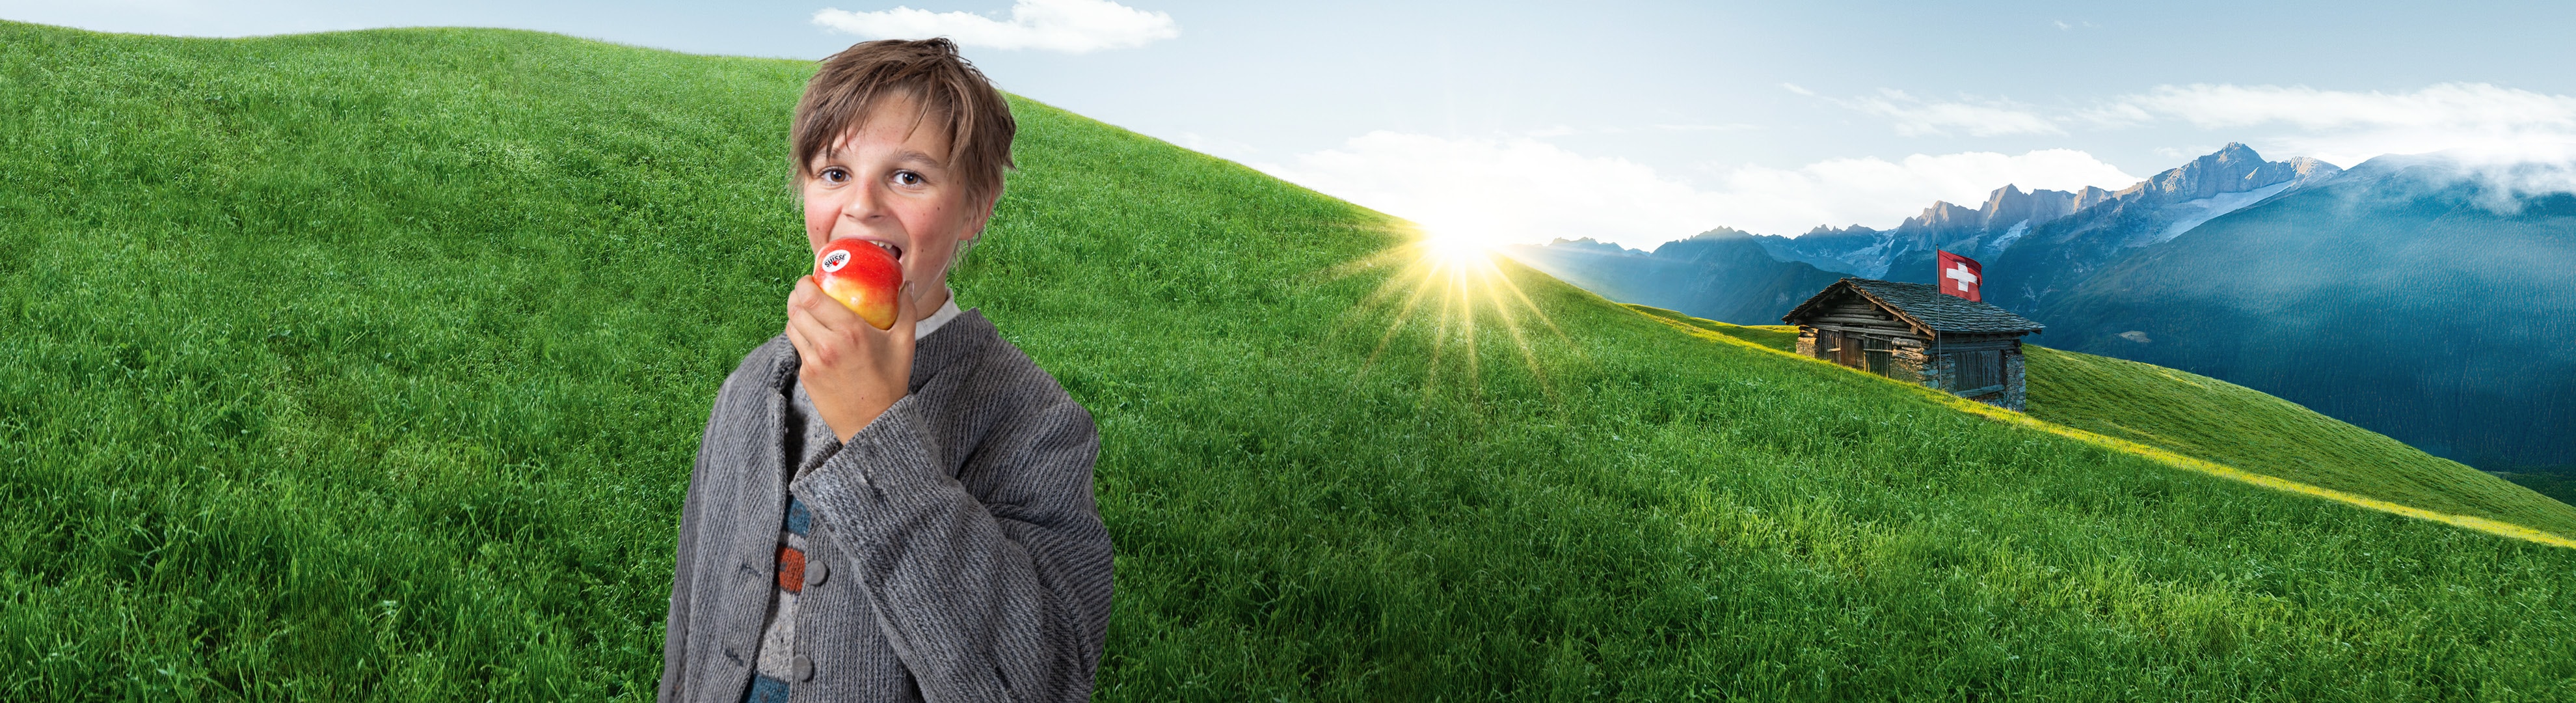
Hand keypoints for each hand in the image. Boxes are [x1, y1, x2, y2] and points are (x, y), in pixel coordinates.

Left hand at [786, 276, 921, 442]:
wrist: (874, 423)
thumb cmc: (891, 381)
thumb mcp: (904, 343)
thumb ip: (906, 310)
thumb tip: (906, 285)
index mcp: (849, 331)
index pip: (811, 297)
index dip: (804, 283)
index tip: (811, 279)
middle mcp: (826, 344)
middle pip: (796, 309)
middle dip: (797, 296)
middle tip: (807, 292)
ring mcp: (812, 362)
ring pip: (791, 327)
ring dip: (796, 316)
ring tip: (807, 312)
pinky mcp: (806, 376)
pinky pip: (798, 349)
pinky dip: (803, 339)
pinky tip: (816, 339)